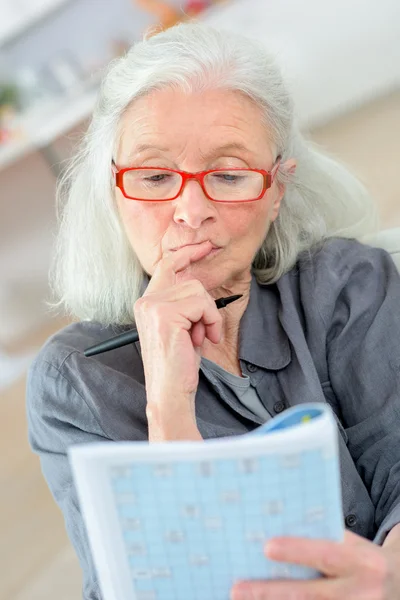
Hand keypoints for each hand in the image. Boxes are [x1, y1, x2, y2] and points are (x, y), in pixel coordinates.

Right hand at [134, 240, 221, 437]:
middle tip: (204, 330)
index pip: (166, 266)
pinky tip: (202, 340)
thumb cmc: (178, 363)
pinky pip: (203, 304)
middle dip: (206, 306)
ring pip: (199, 292)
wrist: (169, 392)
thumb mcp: (181, 327)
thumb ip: (184, 304)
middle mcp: (146, 301)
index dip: (186, 253)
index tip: (205, 247)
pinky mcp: (166, 314)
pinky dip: (211, 322)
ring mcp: (153, 306)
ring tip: (199, 338)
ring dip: (209, 317)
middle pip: (190, 281)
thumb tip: (200, 284)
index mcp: (147, 303)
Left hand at [231, 531, 399, 598]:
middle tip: (237, 588)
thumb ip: (322, 541)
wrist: (399, 586)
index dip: (297, 551)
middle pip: (311, 595)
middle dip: (271, 592)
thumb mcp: (351, 546)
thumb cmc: (361, 559)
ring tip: (244, 599)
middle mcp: (363, 592)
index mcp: (363, 562)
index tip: (267, 547)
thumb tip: (274, 533)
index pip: (326, 555)